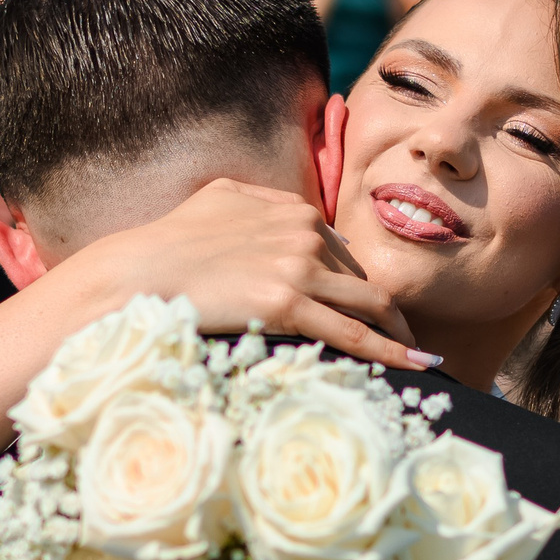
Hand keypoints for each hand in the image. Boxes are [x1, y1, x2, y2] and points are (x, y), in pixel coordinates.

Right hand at [70, 178, 428, 367]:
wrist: (142, 269)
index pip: (342, 252)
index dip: (356, 282)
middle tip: (404, 334)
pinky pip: (353, 333)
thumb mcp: (221, 195)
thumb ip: (262, 198)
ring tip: (418, 352)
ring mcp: (299, 268)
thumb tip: (290, 210)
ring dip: (399, 329)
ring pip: (369, 303)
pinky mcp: (287, 303)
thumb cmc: (171, 238)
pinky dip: (392, 350)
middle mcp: (305, 234)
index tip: (370, 305)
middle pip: (363, 277)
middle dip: (386, 307)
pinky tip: (418, 364)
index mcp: (294, 210)